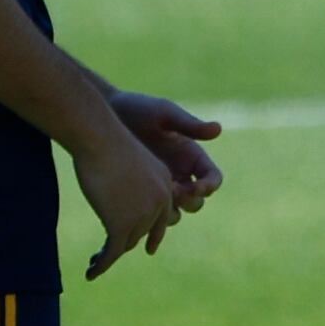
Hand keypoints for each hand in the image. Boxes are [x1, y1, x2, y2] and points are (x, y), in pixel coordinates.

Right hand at [72, 131, 180, 280]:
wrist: (99, 140)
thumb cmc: (108, 143)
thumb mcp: (130, 163)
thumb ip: (133, 184)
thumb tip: (125, 205)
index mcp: (165, 183)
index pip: (162, 217)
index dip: (154, 235)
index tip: (149, 249)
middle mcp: (160, 201)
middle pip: (141, 232)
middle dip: (124, 243)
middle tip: (106, 254)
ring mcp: (143, 215)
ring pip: (126, 243)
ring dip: (109, 255)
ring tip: (94, 262)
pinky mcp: (122, 225)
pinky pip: (112, 253)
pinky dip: (102, 265)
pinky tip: (91, 273)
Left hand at [105, 91, 223, 212]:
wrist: (106, 115)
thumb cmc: (138, 109)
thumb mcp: (165, 114)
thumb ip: (190, 125)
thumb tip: (218, 129)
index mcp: (192, 156)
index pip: (212, 178)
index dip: (209, 186)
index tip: (196, 187)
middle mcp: (180, 174)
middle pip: (197, 201)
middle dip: (189, 200)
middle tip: (172, 191)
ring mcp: (160, 187)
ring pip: (175, 213)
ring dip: (170, 213)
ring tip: (154, 198)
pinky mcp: (140, 194)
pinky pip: (151, 215)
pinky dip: (150, 217)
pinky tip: (139, 203)